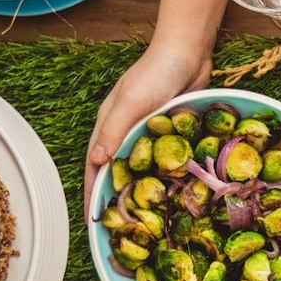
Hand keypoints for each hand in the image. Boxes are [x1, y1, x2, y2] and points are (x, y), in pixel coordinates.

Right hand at [84, 44, 206, 218]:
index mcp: (109, 126)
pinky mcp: (169, 132)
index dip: (92, 194)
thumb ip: (114, 131)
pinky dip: (162, 176)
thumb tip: (95, 162)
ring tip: (144, 218)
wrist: (188, 51)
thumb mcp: (131, 102)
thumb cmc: (156, 73)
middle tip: (121, 229)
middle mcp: (125, 132)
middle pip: (116, 171)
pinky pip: (162, 159)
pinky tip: (171, 193)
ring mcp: (147, 133)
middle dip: (115, 198)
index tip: (93, 221)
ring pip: (140, 168)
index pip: (95, 167)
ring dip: (140, 190)